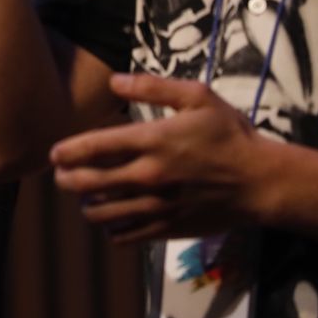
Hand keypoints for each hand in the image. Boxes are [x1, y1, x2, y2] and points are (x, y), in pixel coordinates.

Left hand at [49, 73, 272, 243]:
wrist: (262, 181)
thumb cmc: (230, 136)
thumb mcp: (198, 97)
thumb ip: (153, 87)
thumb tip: (114, 81)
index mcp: (153, 141)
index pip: (93, 148)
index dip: (66, 151)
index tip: (54, 154)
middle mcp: (148, 176)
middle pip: (87, 183)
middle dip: (66, 180)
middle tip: (61, 176)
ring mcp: (156, 206)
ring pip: (100, 214)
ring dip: (85, 205)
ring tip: (85, 197)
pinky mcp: (167, 228)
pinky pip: (124, 236)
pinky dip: (110, 228)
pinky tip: (112, 218)